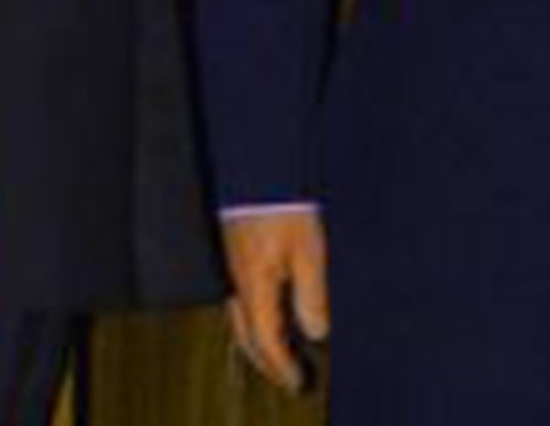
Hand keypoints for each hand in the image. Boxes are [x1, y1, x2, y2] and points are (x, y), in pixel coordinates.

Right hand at [222, 209, 329, 392]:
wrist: (261, 169)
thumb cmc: (285, 205)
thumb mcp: (309, 250)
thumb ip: (312, 294)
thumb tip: (316, 332)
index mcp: (254, 287)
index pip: (265, 341)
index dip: (281, 366)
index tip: (297, 381)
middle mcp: (237, 283)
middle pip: (246, 337)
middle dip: (266, 361)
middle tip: (287, 376)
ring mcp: (233, 269)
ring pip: (241, 319)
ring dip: (259, 341)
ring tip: (280, 352)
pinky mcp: (236, 254)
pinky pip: (242, 300)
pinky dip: (255, 318)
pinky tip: (271, 312)